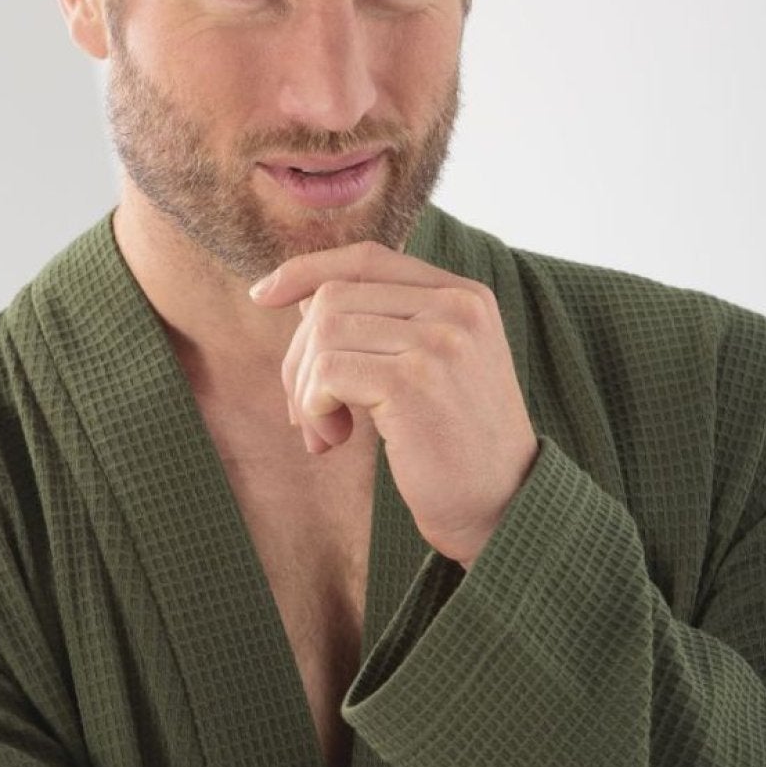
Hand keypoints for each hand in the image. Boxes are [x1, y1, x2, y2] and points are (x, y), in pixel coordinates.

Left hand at [248, 243, 540, 567]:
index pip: (367, 259)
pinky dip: (313, 408)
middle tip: (304, 413)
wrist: (502, 507)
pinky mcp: (413, 381)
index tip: (262, 295)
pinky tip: (334, 441)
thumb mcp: (433, 369)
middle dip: (299, 357)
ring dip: (304, 391)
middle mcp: (456, 308)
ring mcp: (438, 341)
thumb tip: (305, 297)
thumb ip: (385, 326)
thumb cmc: (457, 447)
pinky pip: (327, 373)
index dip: (307, 270)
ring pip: (323, 334)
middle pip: (333, 298)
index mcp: (464, 297)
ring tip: (325, 434)